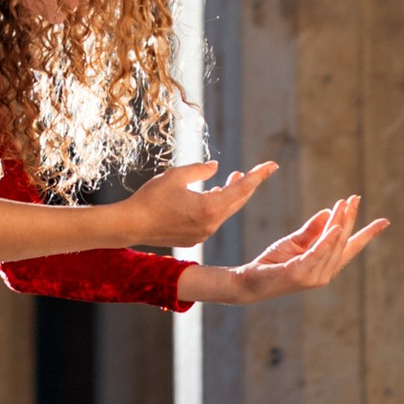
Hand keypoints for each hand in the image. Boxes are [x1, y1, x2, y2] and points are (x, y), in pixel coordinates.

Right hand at [112, 156, 279, 250]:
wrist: (131, 225)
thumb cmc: (150, 198)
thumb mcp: (175, 175)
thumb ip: (200, 170)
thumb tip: (216, 167)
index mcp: (209, 208)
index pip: (241, 189)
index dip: (258, 175)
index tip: (272, 165)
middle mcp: (211, 224)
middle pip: (237, 202)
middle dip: (246, 185)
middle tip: (254, 171)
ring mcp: (203, 234)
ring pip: (225, 211)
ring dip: (230, 195)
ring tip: (232, 179)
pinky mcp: (194, 238)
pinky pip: (213, 219)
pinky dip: (217, 206)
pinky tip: (212, 196)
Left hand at [194, 196, 388, 304]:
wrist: (249, 280)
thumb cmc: (273, 263)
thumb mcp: (295, 242)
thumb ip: (312, 230)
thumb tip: (328, 212)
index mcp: (325, 264)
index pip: (350, 247)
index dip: (367, 234)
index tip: (384, 221)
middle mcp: (324, 272)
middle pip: (343, 242)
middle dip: (350, 220)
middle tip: (356, 198)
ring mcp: (313, 275)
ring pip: (332, 246)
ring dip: (341, 224)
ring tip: (346, 205)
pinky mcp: (300, 273)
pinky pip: (318, 255)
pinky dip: (328, 241)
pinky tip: (336, 228)